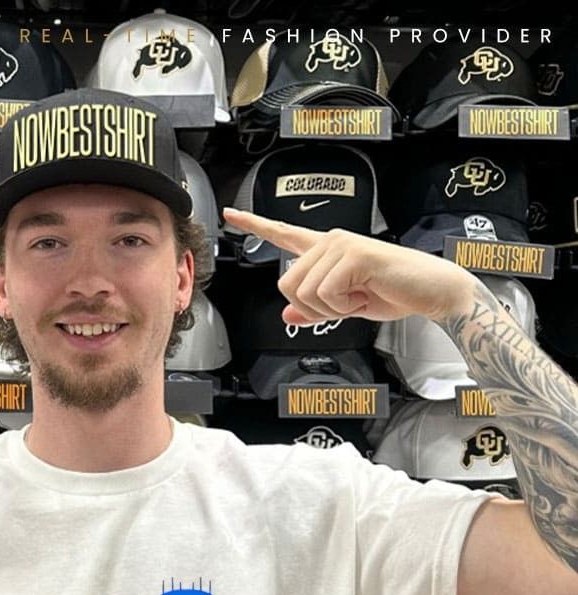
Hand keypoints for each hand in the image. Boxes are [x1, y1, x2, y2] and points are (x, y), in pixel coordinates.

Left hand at [223, 208, 479, 327]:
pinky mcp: (354, 254)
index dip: (255, 226)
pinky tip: (363, 295)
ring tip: (357, 298)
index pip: (284, 235)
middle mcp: (330, 241)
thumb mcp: (346, 307)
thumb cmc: (392, 294)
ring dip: (330, 309)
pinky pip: (325, 293)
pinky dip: (342, 307)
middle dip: (312, 308)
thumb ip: (315, 310)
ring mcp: (341, 245)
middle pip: (286, 284)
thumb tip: (287, 315)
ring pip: (304, 292)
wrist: (430, 292)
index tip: (230, 214)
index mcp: (325, 251)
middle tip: (344, 305)